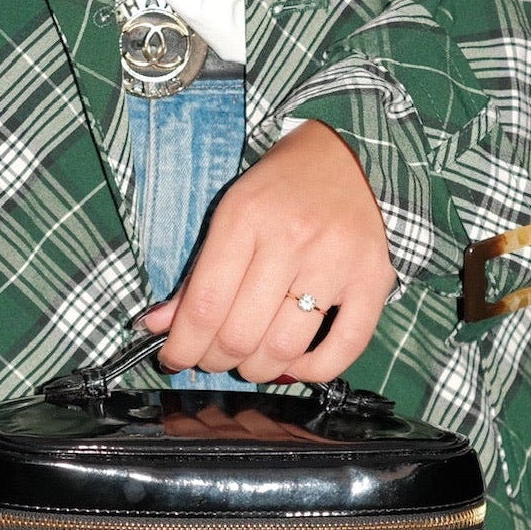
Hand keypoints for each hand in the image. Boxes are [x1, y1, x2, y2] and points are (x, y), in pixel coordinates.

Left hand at [139, 120, 394, 383]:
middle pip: (241, 334)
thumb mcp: (228, 217)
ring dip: (258, 370)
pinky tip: (294, 365)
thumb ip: (195, 275)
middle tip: (213, 358)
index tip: (174, 359)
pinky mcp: (374, 279)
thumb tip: (156, 327)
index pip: (206, 305)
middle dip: (217, 360)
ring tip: (250, 362)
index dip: (184, 346)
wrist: (344, 158)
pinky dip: (313, 371)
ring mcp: (337, 262)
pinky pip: (344, 347)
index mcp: (247, 218)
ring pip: (285, 347)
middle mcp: (293, 239)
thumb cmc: (277, 191)